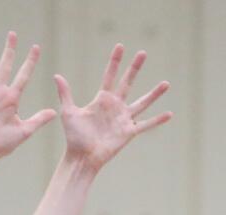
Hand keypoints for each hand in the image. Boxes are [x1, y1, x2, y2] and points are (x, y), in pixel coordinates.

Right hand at [0, 32, 55, 163]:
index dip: (30, 62)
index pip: (23, 75)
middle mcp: (0, 93)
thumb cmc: (4, 143)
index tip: (36, 47)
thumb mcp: (24, 130)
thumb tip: (54, 112)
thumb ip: (38, 120)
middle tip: (13, 34)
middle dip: (9, 50)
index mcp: (13, 98)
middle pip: (6, 66)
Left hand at [54, 44, 172, 171]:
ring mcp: (123, 119)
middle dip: (135, 68)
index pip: (110, 75)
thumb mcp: (69, 112)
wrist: (82, 157)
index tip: (120, 46)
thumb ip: (65, 94)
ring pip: (143, 102)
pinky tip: (169, 114)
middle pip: (127, 82)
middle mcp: (115, 106)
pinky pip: (146, 124)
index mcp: (102, 99)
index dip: (115, 61)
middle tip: (143, 53)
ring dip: (154, 94)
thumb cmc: (74, 137)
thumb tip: (56, 75)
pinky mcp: (129, 132)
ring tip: (166, 83)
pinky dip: (157, 120)